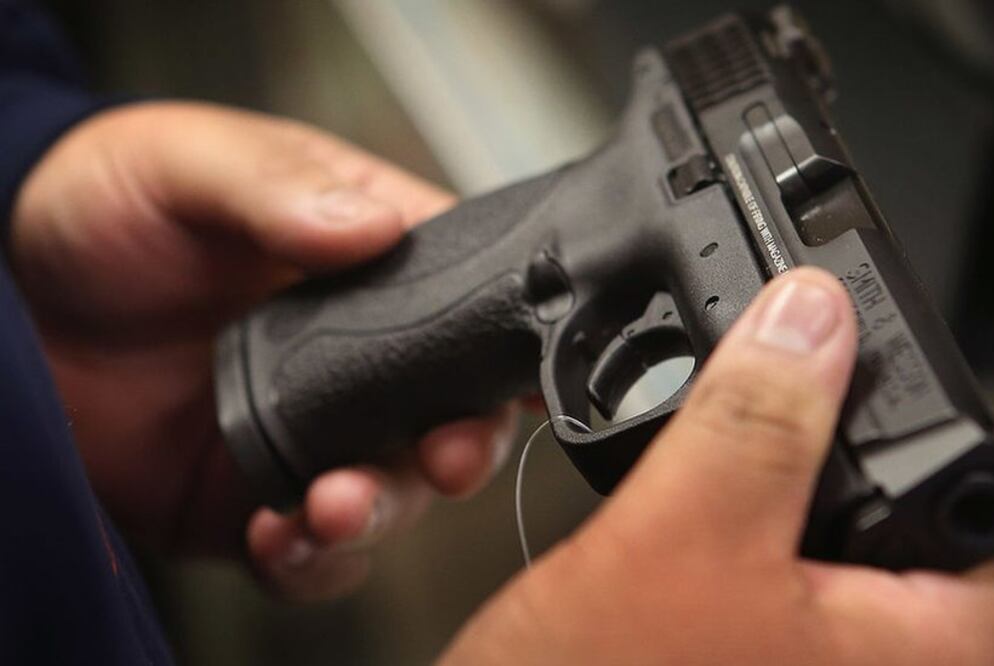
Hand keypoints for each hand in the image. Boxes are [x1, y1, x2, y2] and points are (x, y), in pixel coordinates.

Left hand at [10, 102, 518, 600]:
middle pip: (451, 412)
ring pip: (393, 492)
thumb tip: (371, 224)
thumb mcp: (191, 164)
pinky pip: (309, 549)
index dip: (505, 344)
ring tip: (334, 505)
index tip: (519, 380)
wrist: (6, 292)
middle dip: (461, 446)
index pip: (470, 299)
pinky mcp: (257, 493)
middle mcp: (358, 355)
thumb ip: (277, 188)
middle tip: (445, 456)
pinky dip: (308, 559)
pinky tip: (277, 535)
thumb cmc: (109, 202)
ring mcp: (313, 430)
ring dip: (382, 510)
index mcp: (369, 262)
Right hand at [443, 269, 993, 664]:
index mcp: (912, 664)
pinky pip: (771, 588)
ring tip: (731, 445)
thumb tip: (813, 317)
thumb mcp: (683, 538)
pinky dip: (739, 532)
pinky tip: (688, 506)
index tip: (889, 382)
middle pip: (911, 538)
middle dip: (846, 454)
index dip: (954, 440)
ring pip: (830, 559)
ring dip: (781, 490)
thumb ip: (758, 423)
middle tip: (795, 395)